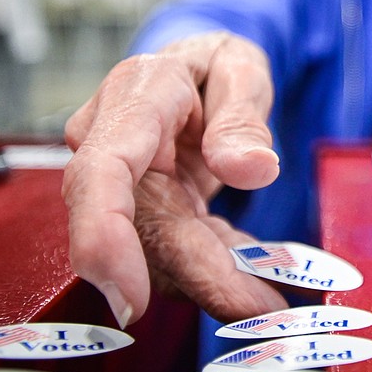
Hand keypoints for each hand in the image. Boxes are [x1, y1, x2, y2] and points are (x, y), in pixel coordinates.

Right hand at [61, 31, 286, 326]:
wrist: (198, 66)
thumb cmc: (214, 62)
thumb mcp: (241, 68)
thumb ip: (242, 115)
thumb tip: (250, 167)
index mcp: (135, 98)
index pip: (102, 172)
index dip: (106, 238)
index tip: (130, 297)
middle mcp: (114, 145)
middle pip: (138, 227)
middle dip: (196, 277)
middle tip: (257, 309)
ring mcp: (125, 183)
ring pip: (158, 249)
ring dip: (212, 282)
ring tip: (268, 305)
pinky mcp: (147, 211)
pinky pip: (180, 249)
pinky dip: (218, 272)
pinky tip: (255, 291)